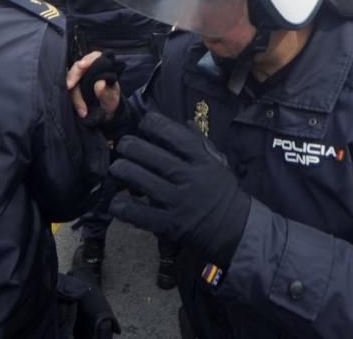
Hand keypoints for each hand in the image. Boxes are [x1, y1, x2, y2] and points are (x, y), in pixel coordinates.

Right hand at [67, 51, 121, 120]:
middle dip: (73, 76)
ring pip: (70, 79)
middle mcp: (89, 69)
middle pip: (77, 67)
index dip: (88, 60)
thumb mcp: (112, 98)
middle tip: (69, 87)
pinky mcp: (72, 85)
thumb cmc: (110, 99)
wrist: (105, 111)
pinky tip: (77, 108)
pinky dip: (70, 98)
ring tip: (82, 111)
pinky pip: (67, 88)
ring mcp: (79, 77)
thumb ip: (107, 92)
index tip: (82, 65)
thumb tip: (100, 84)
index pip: (95, 57)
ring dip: (74, 94)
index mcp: (102, 65)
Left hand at [108, 113, 249, 266]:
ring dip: (121, 171)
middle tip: (123, 147)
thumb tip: (184, 122)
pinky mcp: (170, 225)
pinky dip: (122, 206)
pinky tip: (116, 202)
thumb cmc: (223, 192)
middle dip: (128, 146)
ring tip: (116, 169)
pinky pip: (138, 213)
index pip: (170, 133)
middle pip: (148, 154)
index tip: (144, 126)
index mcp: (201, 158)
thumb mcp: (217, 163)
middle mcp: (189, 177)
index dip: (150, 124)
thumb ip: (200, 143)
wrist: (236, 229)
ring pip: (139, 179)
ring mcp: (178, 201)